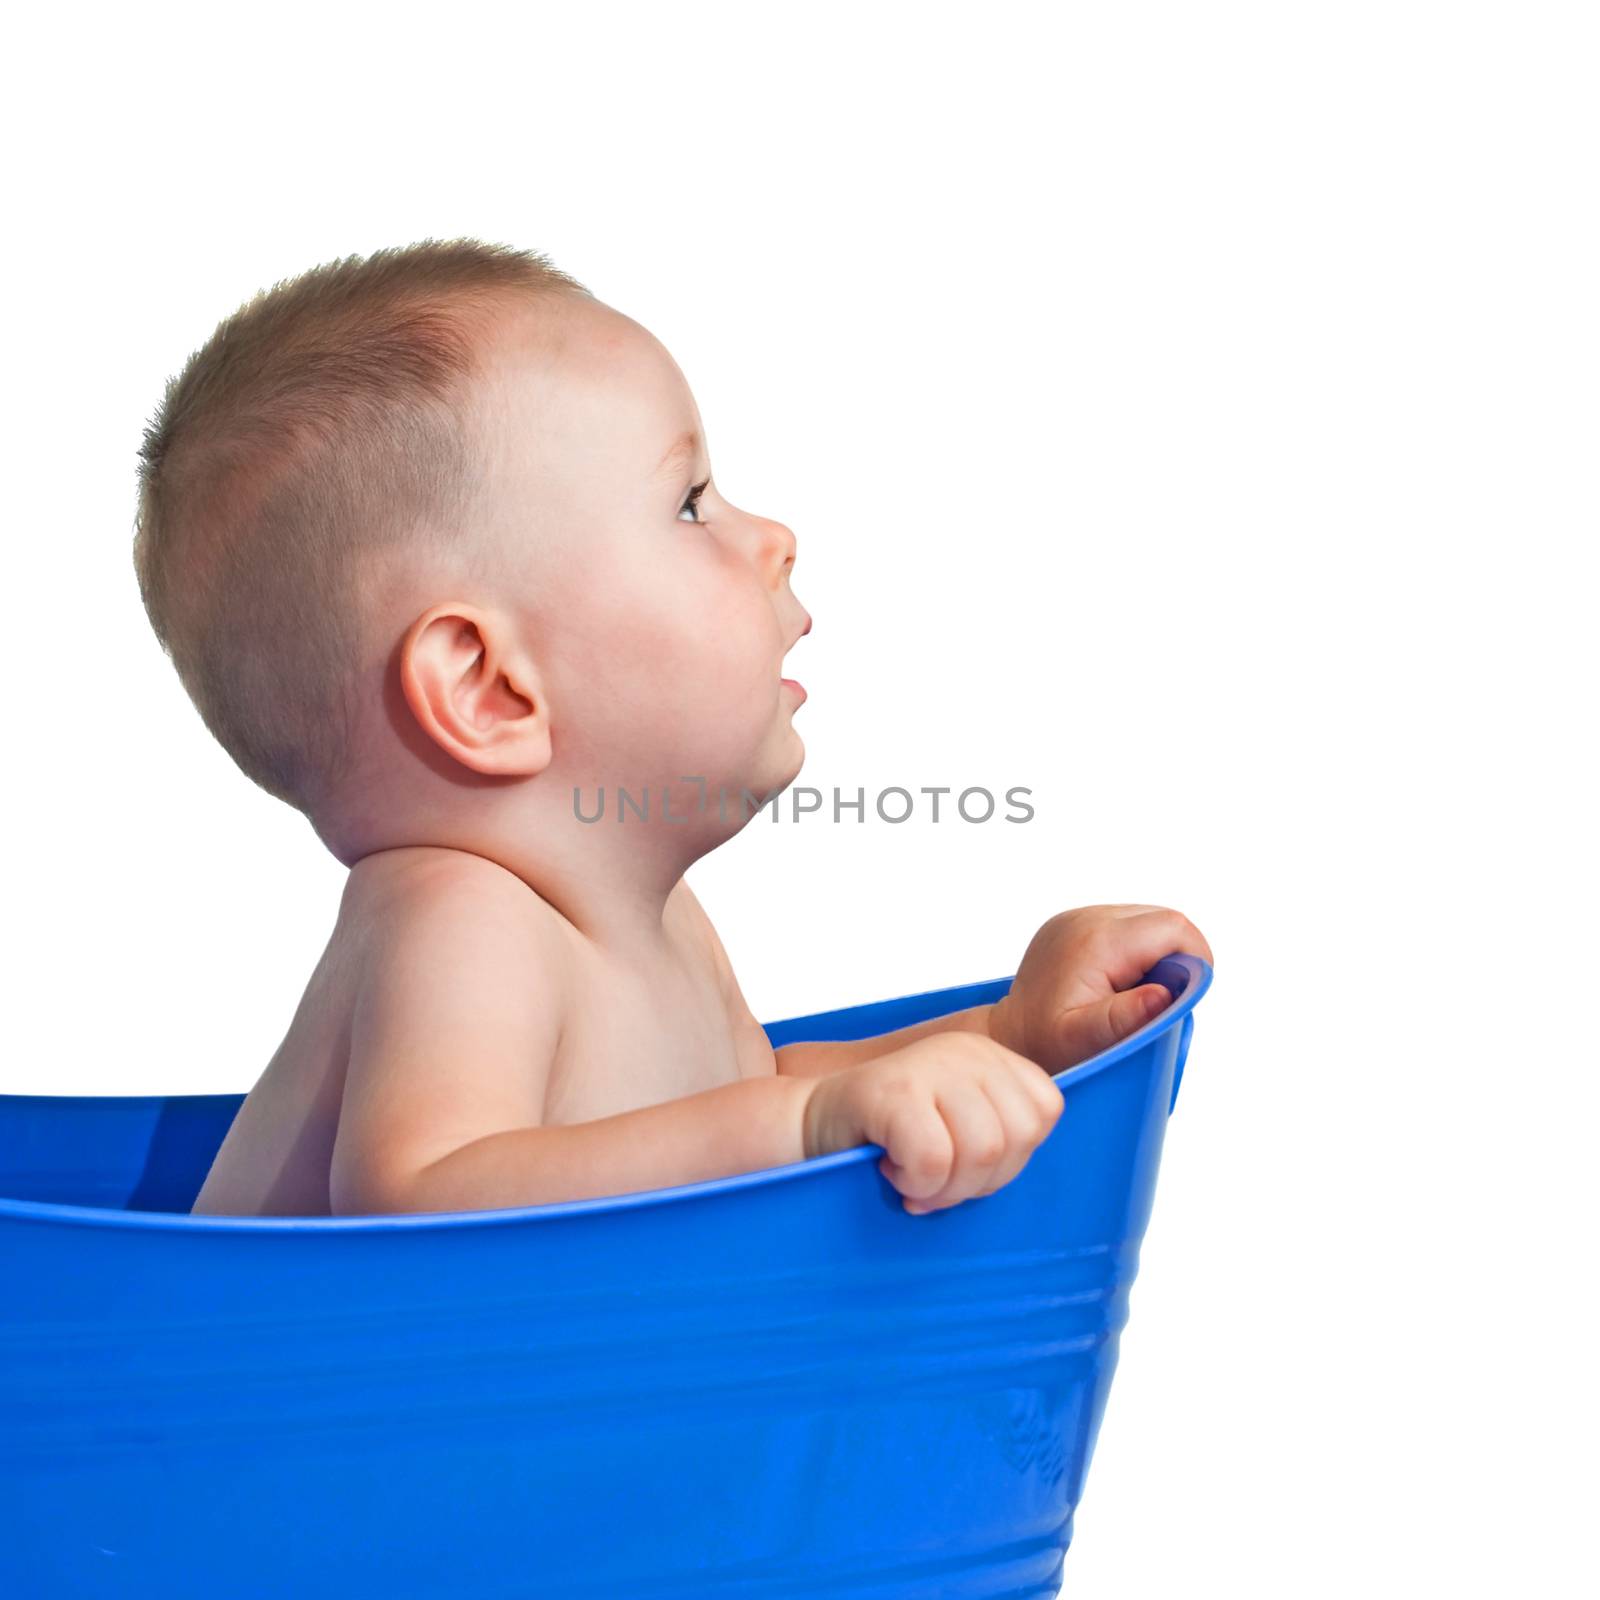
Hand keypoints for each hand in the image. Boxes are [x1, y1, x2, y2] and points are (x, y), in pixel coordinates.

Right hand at [801, 1033, 1064, 1213]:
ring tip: (913, 1177)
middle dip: (976, 1181)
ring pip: (981, 1151)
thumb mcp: (960, 1130)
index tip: (964, 1167)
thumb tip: (1055, 1174)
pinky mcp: (891, 1089)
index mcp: (989, 1057)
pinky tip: (890, 1170)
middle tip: (934, 1181)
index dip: (1011, 1158)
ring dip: (944, 1187)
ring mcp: (928, 1065)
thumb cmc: (889, 1143)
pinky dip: (914, 1183)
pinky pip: (934, 1160)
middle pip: (1016, 1138)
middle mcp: (964, 1051)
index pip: (1044, 1112)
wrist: (807, 1128)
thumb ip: (1003, 1136)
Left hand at [988, 904, 1213, 1071]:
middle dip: (1176, 960)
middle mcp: (1087, 918)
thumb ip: (1124, 1018)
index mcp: (1097, 942)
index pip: (1174, 929)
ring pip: (1148, 921)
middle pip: (1165, 921)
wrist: (1008, 1034)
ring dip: (1155, 956)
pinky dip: (1135, 953)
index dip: (1194, 961)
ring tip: (1131, 995)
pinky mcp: (1075, 923)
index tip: (1181, 998)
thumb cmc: (1046, 1045)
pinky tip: (1115, 984)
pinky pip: (1126, 926)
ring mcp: (1079, 917)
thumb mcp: (1084, 1040)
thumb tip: (1164, 995)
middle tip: (1156, 1001)